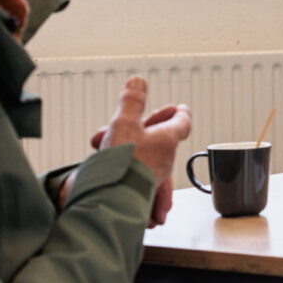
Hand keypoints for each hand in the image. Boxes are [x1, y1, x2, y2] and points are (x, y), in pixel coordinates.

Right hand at [73, 78, 190, 226]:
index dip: (179, 113)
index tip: (180, 108)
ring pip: (143, 157)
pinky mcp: (140, 191)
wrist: (114, 201)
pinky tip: (108, 164)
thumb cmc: (124, 163)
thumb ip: (131, 102)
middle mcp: (165, 160)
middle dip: (135, 128)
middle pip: (158, 139)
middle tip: (119, 124)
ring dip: (123, 147)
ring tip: (101, 145)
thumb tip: (139, 81)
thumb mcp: (124, 124)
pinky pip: (134, 174)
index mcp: (167, 140)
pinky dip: (120, 165)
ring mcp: (154, 177)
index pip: (181, 122)